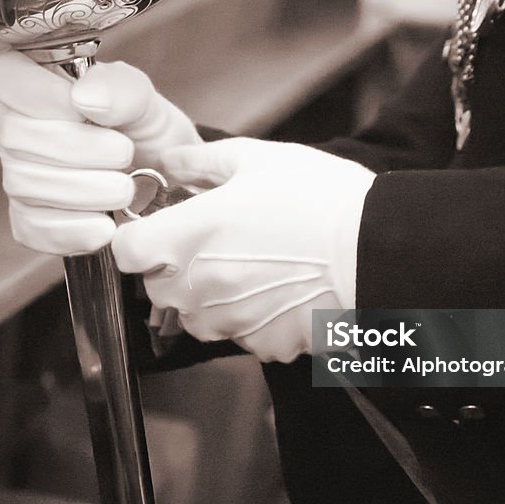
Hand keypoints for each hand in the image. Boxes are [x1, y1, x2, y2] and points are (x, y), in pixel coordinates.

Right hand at [0, 50, 199, 254]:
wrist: (164, 178)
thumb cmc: (144, 128)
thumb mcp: (144, 99)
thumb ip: (120, 88)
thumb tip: (83, 97)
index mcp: (36, 84)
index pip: (4, 76)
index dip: (39, 93)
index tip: (83, 108)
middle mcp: (17, 129)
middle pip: (15, 137)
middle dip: (78, 149)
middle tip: (124, 153)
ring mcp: (19, 175)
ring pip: (25, 184)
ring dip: (84, 190)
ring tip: (125, 189)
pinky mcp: (30, 219)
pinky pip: (32, 227)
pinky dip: (73, 229)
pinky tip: (105, 225)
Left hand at [112, 138, 375, 362]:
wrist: (379, 249)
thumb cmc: (321, 198)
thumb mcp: (260, 159)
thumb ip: (203, 161)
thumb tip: (171, 161)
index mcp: (191, 235)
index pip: (125, 252)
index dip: (138, 239)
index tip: (159, 229)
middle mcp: (201, 285)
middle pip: (157, 288)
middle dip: (176, 267)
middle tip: (217, 243)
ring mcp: (230, 320)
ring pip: (196, 316)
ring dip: (211, 296)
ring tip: (254, 266)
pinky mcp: (262, 344)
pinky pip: (240, 334)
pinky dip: (251, 318)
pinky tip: (280, 290)